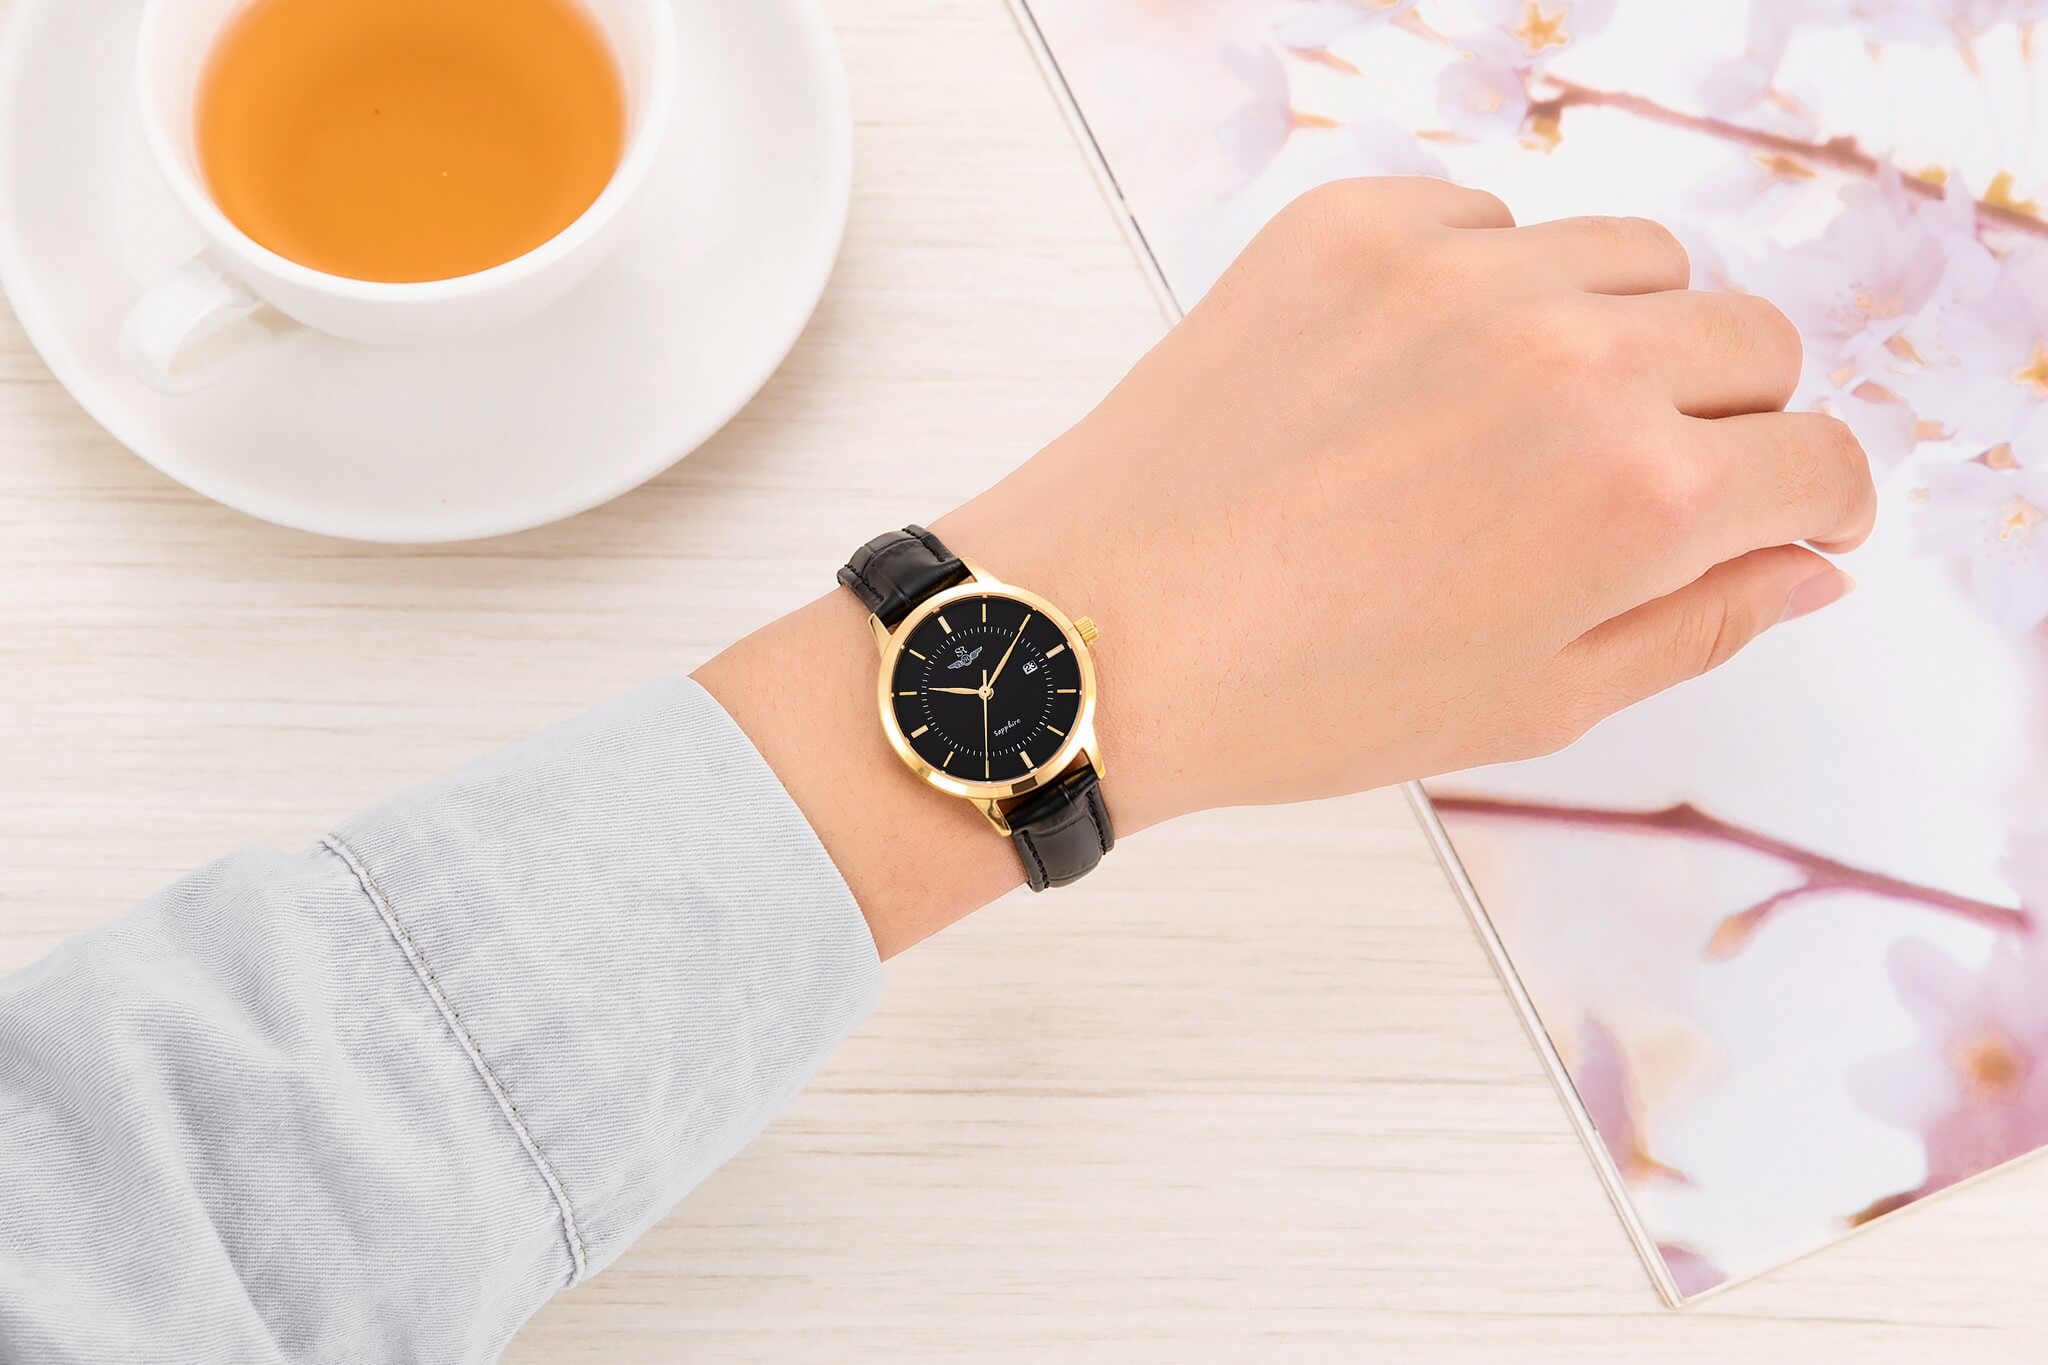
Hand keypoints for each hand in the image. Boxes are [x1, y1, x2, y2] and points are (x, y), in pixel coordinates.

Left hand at [933, 177, 1871, 830]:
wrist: (1093, 634)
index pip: (1822, 457)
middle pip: (1752, 341)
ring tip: (1515, 429)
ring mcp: (1459, 272)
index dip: (1814, 504)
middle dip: (1730, 421)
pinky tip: (1413, 378)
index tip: (1783, 517)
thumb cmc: (1300, 698)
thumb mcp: (1531, 704)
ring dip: (1616, 337)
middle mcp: (1573, 356)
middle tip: (1639, 485)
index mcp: (1641, 496)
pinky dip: (1484, 284)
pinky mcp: (1354, 226)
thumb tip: (1809, 566)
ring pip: (1634, 260)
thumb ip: (1700, 624)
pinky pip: (1487, 219)